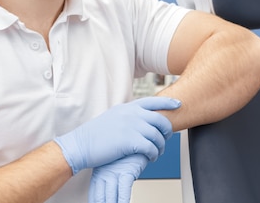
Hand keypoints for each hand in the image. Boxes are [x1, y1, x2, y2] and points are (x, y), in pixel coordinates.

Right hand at [54, 96, 180, 174]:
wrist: (81, 145)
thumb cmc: (95, 134)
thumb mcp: (113, 117)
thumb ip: (127, 115)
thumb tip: (140, 118)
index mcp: (127, 107)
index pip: (153, 101)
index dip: (168, 102)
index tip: (178, 104)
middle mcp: (131, 114)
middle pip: (160, 119)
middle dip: (167, 131)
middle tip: (166, 139)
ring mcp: (131, 126)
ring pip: (157, 136)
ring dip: (160, 146)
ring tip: (157, 152)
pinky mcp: (130, 141)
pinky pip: (151, 147)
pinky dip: (154, 154)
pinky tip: (151, 158)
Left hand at [89, 154, 148, 202]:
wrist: (136, 136)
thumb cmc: (125, 152)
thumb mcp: (112, 165)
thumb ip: (107, 179)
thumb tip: (106, 193)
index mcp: (99, 174)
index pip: (94, 197)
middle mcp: (105, 175)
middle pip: (101, 199)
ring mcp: (115, 173)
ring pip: (111, 198)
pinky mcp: (127, 171)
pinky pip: (124, 191)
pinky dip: (123, 200)